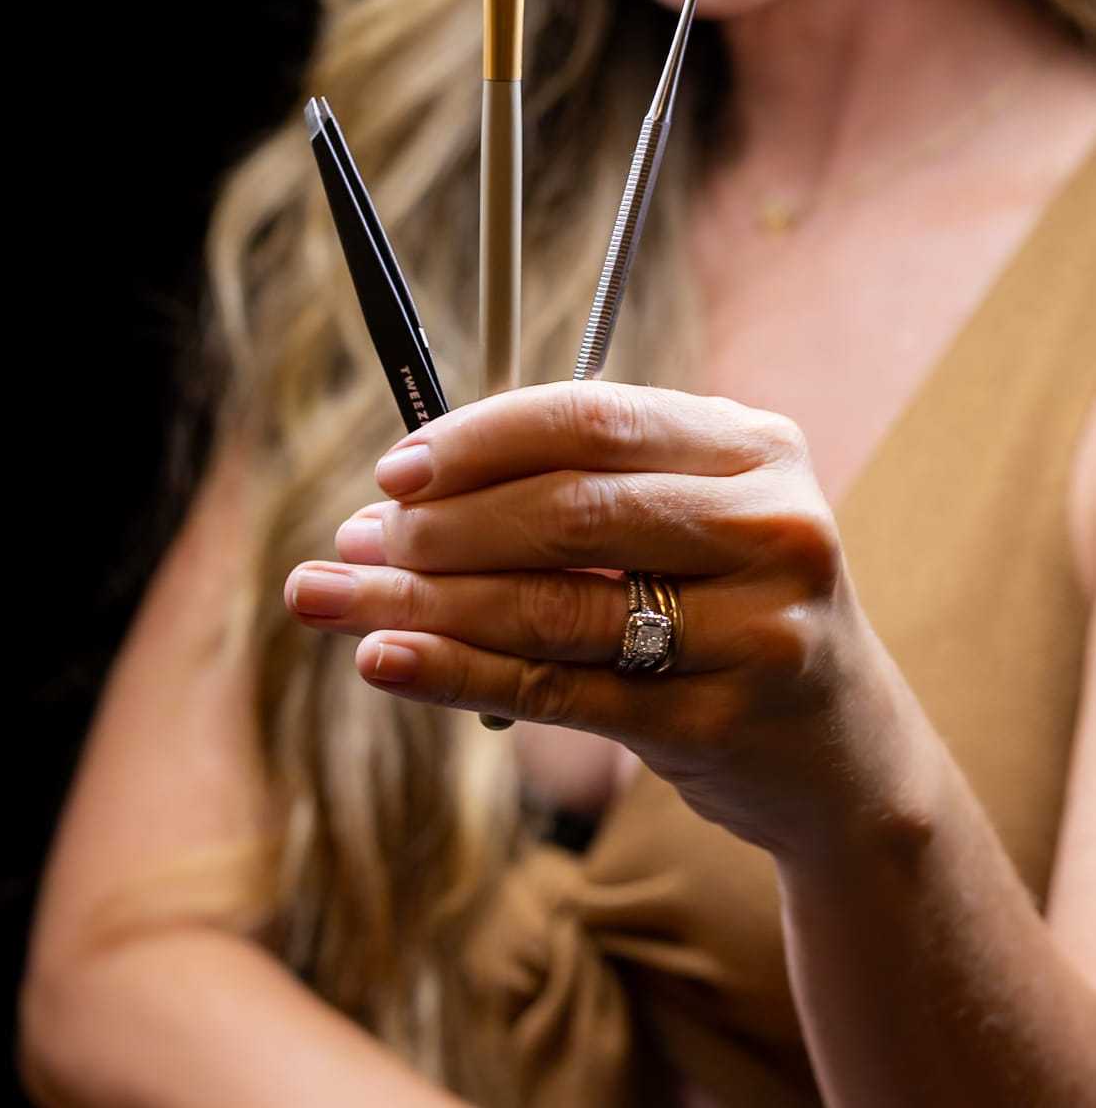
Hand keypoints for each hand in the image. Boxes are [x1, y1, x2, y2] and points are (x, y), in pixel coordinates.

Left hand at [285, 382, 919, 866]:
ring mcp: (757, 627)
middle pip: (569, 509)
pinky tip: (384, 660)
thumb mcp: (688, 523)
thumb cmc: (730, 610)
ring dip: (423, 601)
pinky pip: (560, 691)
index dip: (480, 439)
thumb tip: (390, 503)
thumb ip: (570, 494)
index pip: (593, 418)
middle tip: (353, 542)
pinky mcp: (724, 721)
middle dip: (440, 526)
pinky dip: (457, 672)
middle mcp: (769, 524)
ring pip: (553, 606)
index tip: (393, 470)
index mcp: (752, 446)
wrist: (841, 753)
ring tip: (329, 597)